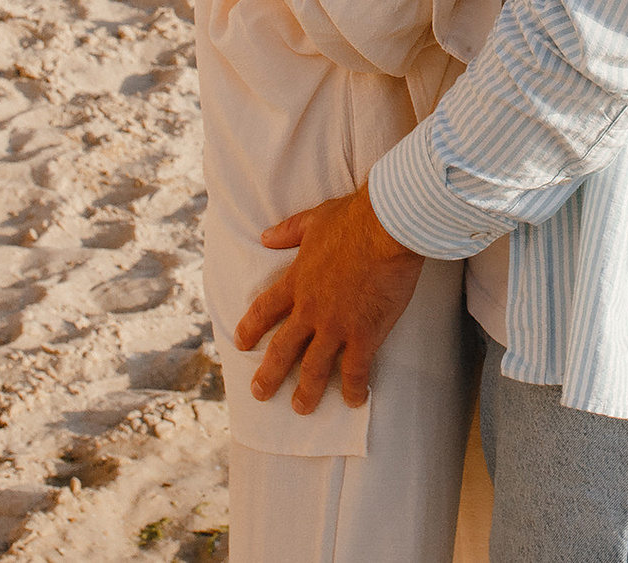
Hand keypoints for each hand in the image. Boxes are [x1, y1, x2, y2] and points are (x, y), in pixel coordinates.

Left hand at [234, 185, 426, 413]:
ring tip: (301, 408)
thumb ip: (289, 231)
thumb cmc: (354, 218)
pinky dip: (354, 388)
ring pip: (314, 368)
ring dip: (307, 391)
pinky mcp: (364, 334)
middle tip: (259, 393)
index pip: (264, 310)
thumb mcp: (314, 219)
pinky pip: (355, 370)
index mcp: (297, 281)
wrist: (386, 227)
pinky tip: (355, 400)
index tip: (241, 343)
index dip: (251, 328)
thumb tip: (265, 237)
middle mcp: (311, 309)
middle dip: (269, 374)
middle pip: (283, 349)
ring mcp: (336, 326)